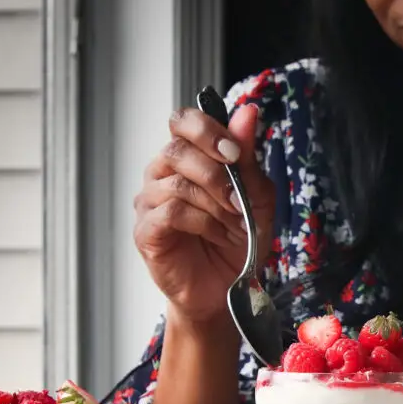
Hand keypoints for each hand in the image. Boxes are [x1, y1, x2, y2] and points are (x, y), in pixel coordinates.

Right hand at [134, 103, 275, 324]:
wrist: (228, 291)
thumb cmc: (237, 244)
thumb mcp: (256, 199)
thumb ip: (248, 159)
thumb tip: (248, 112)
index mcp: (187, 160)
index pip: (183, 121)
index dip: (206, 129)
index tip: (234, 153)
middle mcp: (162, 175)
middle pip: (177, 149)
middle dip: (216, 174)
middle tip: (239, 201)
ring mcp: (150, 203)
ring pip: (176, 182)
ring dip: (215, 204)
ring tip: (234, 226)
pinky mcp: (146, 231)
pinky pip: (171, 212)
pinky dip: (202, 222)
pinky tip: (218, 236)